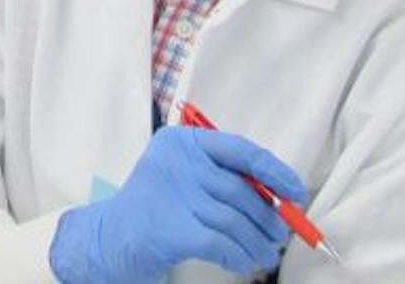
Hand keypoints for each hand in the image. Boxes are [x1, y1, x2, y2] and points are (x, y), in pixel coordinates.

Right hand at [49, 126, 303, 283]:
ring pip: (234, 220)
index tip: (295, 191)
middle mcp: (178, 162)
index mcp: (182, 142)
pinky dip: (239, 255)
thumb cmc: (153, 208)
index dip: (274, 171)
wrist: (109, 238)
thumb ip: (220, 178)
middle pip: (240, 189)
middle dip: (267, 216)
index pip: (239, 149)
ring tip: (266, 254)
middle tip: (280, 234)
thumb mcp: (182, 178)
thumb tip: (276, 197)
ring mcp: (175, 194)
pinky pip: (222, 243)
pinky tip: (244, 262)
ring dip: (257, 242)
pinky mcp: (174, 229)